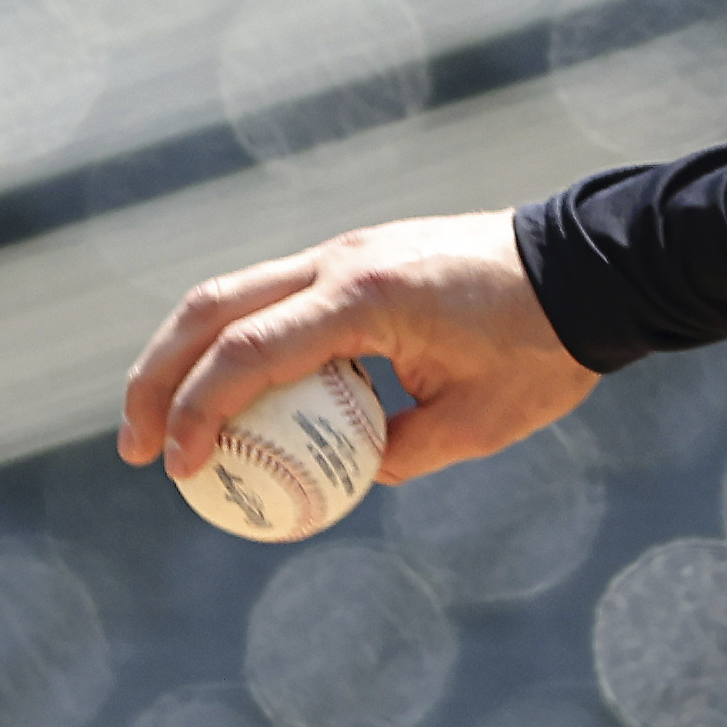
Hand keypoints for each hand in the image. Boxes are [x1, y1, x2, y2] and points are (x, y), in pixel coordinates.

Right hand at [118, 210, 597, 488]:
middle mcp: (339, 260)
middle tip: (137, 449)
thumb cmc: (544, 347)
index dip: (200, 413)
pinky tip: (231, 396)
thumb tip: (345, 476)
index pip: (249, 354)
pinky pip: (274, 298)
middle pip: (210, 309)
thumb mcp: (479, 424)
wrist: (589, 266)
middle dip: (157, 379)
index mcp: (365, 298)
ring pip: (231, 294)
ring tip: (162, 424)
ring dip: (185, 356)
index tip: (181, 469)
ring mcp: (343, 251)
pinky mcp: (354, 257)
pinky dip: (237, 342)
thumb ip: (401, 453)